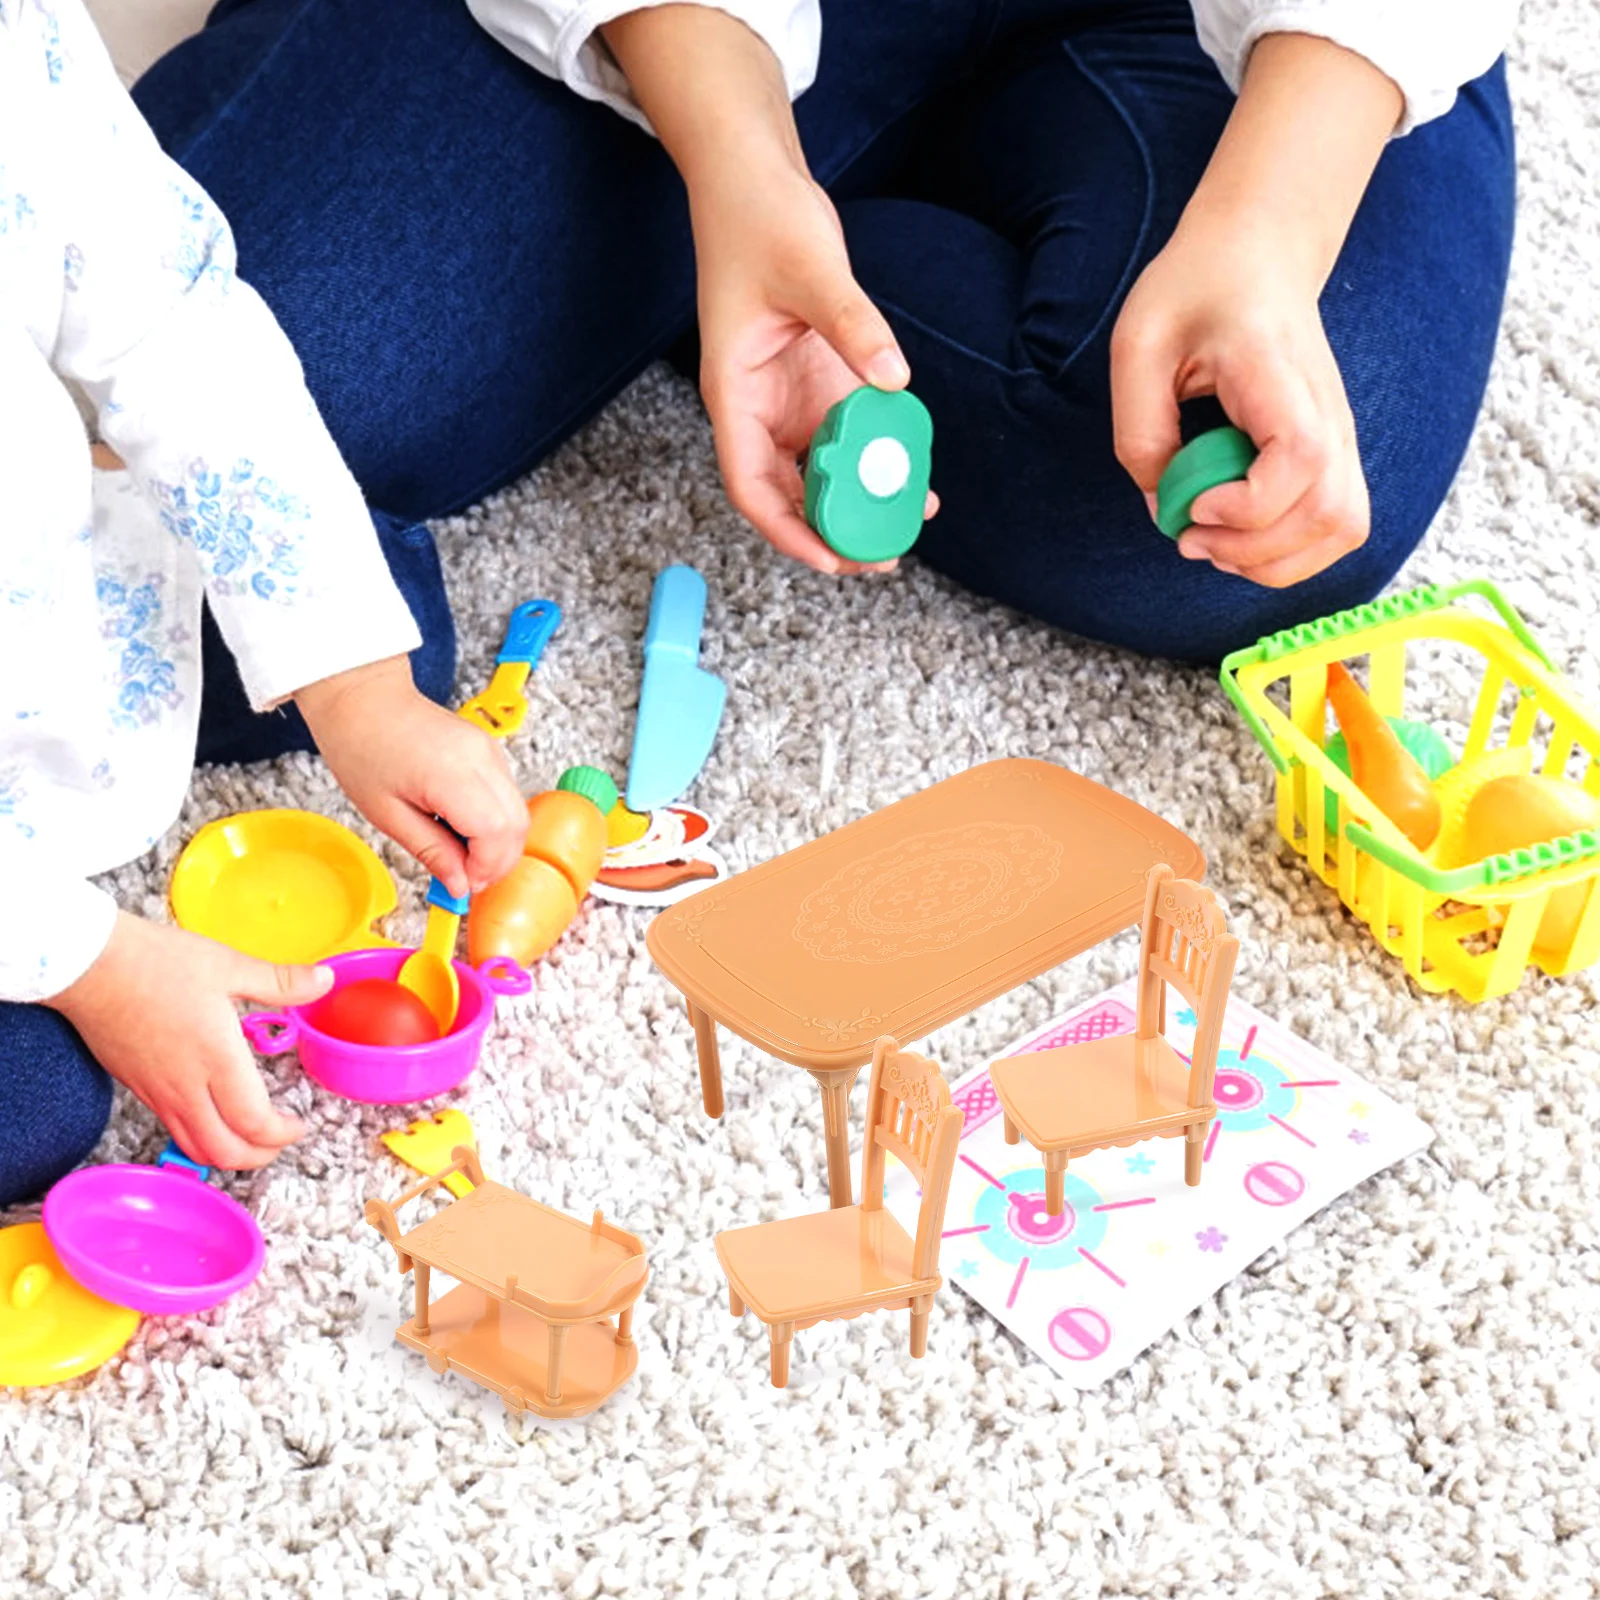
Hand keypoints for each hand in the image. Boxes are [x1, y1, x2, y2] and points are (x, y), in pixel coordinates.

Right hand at [48, 914, 325, 1168]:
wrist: (87, 965)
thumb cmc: (158, 962)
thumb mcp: (228, 965)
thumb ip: (280, 981)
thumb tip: (324, 980)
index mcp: (216, 1059)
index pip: (254, 1123)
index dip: (282, 1134)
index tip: (300, 1123)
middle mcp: (186, 1087)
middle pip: (226, 1152)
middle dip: (260, 1156)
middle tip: (281, 1138)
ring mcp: (158, 1093)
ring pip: (196, 1148)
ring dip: (230, 1153)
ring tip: (253, 1135)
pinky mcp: (138, 1088)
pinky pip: (174, 1130)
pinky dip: (201, 1138)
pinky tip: (215, 1116)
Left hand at [294, 656, 526, 898]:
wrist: (363, 699)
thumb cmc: (362, 747)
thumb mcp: (386, 814)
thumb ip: (431, 851)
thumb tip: (460, 884)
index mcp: (451, 774)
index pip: (497, 833)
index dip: (486, 867)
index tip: (463, 884)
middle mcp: (481, 758)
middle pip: (517, 824)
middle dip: (498, 860)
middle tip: (464, 876)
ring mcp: (490, 750)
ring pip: (518, 811)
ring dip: (497, 842)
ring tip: (459, 851)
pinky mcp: (489, 749)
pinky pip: (507, 795)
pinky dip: (494, 821)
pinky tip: (461, 826)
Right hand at [693, 158, 932, 573]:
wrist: (754, 176)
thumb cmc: (759, 217)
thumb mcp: (810, 268)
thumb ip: (853, 324)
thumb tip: (895, 379)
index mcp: (734, 395)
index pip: (751, 486)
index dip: (789, 531)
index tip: (832, 561)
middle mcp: (758, 407)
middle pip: (787, 493)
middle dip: (831, 532)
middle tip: (884, 555)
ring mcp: (788, 398)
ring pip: (820, 471)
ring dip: (858, 502)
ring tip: (906, 524)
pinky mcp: (817, 381)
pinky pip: (848, 435)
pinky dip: (876, 458)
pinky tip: (916, 475)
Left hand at [1111, 212, 1368, 588]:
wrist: (1256, 254)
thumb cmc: (1194, 291)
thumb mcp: (1138, 347)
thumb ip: (1140, 432)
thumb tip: (1163, 507)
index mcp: (1279, 375)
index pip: (1301, 461)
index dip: (1248, 506)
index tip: (1194, 505)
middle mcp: (1327, 410)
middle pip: (1331, 514)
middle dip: (1252, 551)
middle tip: (1189, 536)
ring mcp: (1340, 434)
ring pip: (1343, 529)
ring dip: (1274, 561)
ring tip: (1215, 544)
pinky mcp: (1335, 452)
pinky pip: (1337, 524)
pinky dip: (1289, 552)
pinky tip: (1239, 537)